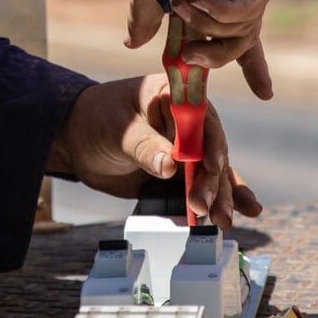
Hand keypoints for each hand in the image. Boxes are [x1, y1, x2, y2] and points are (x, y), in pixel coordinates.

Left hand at [50, 72, 262, 230]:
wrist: (77, 140)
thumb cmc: (96, 120)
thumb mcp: (118, 129)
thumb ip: (144, 146)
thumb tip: (170, 167)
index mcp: (175, 97)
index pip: (201, 119)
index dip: (210, 143)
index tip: (212, 166)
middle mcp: (188, 123)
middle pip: (210, 151)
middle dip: (211, 181)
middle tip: (205, 206)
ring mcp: (186, 149)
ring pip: (211, 172)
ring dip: (220, 196)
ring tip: (225, 220)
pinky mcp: (180, 173)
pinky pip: (202, 186)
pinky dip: (218, 198)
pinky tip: (240, 210)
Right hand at [129, 0, 277, 99]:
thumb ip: (149, 19)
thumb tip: (132, 43)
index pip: (238, 37)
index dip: (254, 66)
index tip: (266, 94)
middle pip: (241, 42)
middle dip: (215, 56)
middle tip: (190, 58)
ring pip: (244, 27)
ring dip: (209, 24)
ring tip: (183, 6)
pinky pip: (249, 6)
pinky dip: (222, 9)